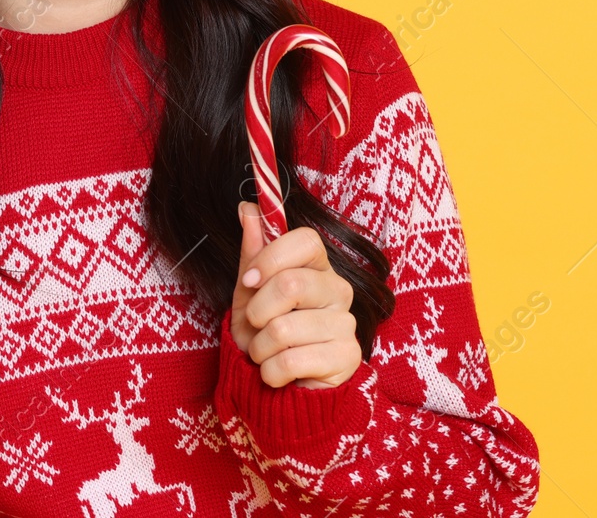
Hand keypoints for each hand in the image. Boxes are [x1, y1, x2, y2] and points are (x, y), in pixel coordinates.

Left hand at [230, 201, 361, 388]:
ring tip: (266, 353)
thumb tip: (248, 209)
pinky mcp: (348, 358)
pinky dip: (270, 372)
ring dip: (260, 348)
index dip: (272, 257)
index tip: (249, 280)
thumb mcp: (249, 294)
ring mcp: (346, 323)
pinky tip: (277, 373)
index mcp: (317, 266)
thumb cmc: (264, 334)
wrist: (280, 387)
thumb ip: (251, 253)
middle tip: (256, 326)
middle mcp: (338, 289)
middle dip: (258, 311)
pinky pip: (290, 361)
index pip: (307, 240)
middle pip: (292, 284)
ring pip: (284, 329)